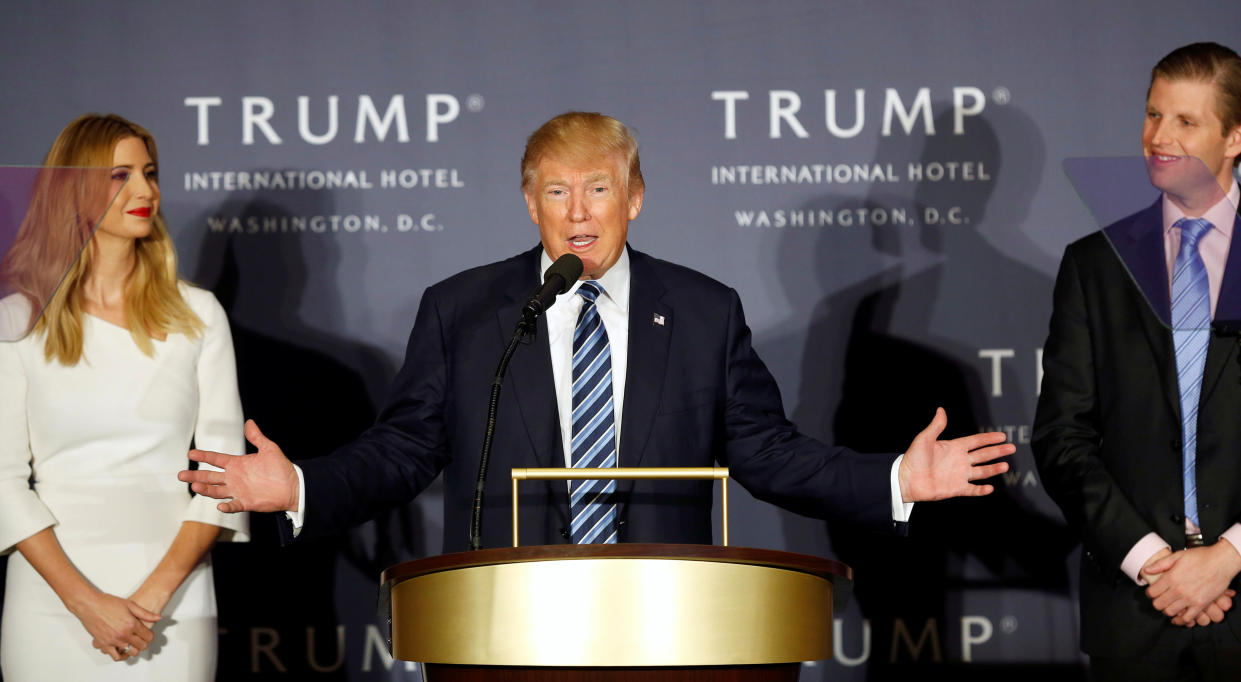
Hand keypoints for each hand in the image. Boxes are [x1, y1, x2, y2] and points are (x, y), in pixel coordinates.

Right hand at [68, 590, 158, 660]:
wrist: (90, 605)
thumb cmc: (108, 603)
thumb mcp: (130, 605)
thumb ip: (145, 613)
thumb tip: (158, 618)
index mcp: (132, 624)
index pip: (148, 637)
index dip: (150, 636)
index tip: (148, 634)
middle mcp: (123, 634)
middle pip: (141, 646)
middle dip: (144, 643)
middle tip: (142, 640)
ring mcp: (113, 640)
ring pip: (130, 652)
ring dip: (133, 649)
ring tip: (133, 644)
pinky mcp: (104, 644)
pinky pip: (115, 656)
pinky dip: (121, 655)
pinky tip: (122, 649)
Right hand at [179, 420, 298, 512]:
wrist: (292, 486)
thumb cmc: (281, 467)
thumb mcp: (269, 449)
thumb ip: (257, 437)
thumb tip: (249, 422)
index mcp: (237, 464)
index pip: (216, 459)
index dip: (204, 456)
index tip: (191, 453)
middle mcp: (234, 478)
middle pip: (210, 477)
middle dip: (195, 476)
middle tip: (180, 475)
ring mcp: (239, 491)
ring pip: (217, 491)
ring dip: (206, 490)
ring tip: (194, 486)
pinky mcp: (246, 503)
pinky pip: (234, 505)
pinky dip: (227, 507)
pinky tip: (220, 506)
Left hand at [898, 407, 1012, 501]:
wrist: (906, 479)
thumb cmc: (913, 458)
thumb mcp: (924, 439)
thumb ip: (936, 426)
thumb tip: (941, 410)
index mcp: (954, 448)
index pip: (976, 441)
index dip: (988, 438)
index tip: (1002, 436)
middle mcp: (959, 461)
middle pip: (983, 455)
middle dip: (997, 451)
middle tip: (1012, 448)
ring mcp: (959, 475)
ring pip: (981, 472)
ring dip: (993, 469)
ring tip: (1006, 465)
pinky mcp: (956, 489)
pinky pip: (972, 489)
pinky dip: (981, 490)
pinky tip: (990, 488)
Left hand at [1145, 541, 1240, 624]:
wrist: (1221, 562)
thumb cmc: (1201, 557)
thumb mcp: (1177, 556)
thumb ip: (1160, 564)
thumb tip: (1146, 570)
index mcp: (1171, 578)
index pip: (1151, 592)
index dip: (1150, 593)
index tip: (1153, 592)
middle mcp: (1179, 590)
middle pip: (1158, 604)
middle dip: (1157, 602)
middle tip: (1161, 599)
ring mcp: (1190, 599)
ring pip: (1170, 612)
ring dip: (1168, 610)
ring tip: (1170, 605)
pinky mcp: (1201, 605)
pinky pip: (1188, 618)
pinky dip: (1182, 620)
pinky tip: (1180, 616)